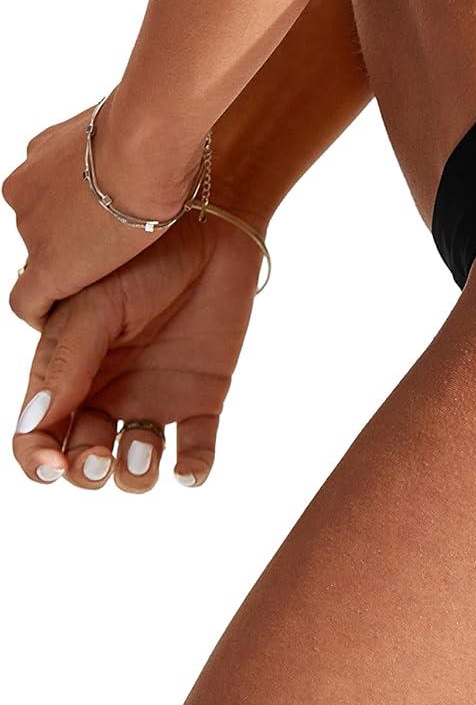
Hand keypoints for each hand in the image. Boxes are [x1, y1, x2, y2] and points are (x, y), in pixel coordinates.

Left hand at [4, 99, 206, 329]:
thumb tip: (137, 152)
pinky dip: (40, 312)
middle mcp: (24, 192)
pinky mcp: (48, 266)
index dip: (72, 213)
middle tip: (111, 249)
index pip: (48, 196)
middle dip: (69, 237)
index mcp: (41, 158)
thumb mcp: (126, 125)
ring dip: (70, 265)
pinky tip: (57, 322)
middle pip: (42, 227)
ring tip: (106, 279)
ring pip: (42, 258)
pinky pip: (28, 300)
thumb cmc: (150, 126)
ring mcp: (33, 229)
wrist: (146, 141)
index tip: (97, 221)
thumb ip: (115, 145)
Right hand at [11, 206, 264, 490]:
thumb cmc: (141, 257)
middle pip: (82, 459)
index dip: (38, 461)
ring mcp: (153, 397)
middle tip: (101, 455)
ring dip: (134, 475)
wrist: (211, 229)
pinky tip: (189, 471)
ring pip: (135, 464)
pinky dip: (193, 469)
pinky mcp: (201, 397)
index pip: (37, 433)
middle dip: (85, 472)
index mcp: (67, 372)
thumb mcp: (95, 306)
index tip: (54, 466)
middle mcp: (105, 393)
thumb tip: (34, 426)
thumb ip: (66, 362)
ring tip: (143, 454)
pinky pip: (196, 448)